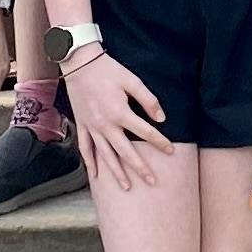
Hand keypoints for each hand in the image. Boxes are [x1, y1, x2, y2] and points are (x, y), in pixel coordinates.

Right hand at [66, 49, 172, 189]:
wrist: (80, 64)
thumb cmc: (108, 70)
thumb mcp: (132, 80)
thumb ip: (148, 100)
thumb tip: (161, 119)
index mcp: (120, 113)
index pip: (145, 132)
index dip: (160, 142)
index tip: (171, 151)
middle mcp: (105, 125)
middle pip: (126, 151)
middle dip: (140, 168)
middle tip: (152, 181)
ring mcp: (92, 127)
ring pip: (106, 155)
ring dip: (116, 173)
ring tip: (126, 187)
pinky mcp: (82, 125)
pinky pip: (85, 149)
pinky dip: (90, 163)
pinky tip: (95, 176)